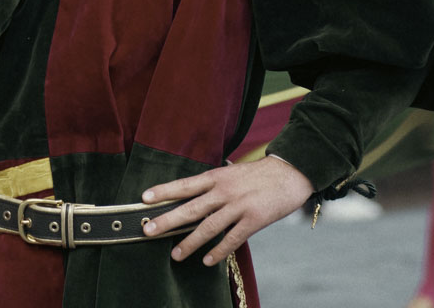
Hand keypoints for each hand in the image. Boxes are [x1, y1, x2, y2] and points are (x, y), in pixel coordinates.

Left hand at [140, 157, 313, 266]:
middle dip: (167, 220)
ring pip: (208, 227)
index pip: (184, 185)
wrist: (289, 173)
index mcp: (216, 177)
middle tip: (147, 230)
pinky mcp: (254, 219)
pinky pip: (232, 238)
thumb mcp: (231, 173)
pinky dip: (219, 251)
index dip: (164, 191)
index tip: (144, 198)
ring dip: (190, 242)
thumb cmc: (258, 175)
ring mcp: (238, 206)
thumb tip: (191, 194)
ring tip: (175, 255)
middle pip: (190, 207)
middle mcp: (223, 191)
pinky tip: (208, 261)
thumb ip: (212, 184)